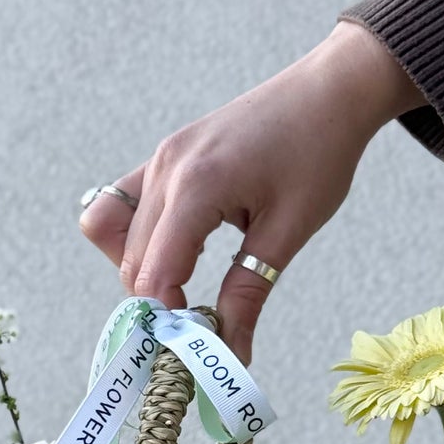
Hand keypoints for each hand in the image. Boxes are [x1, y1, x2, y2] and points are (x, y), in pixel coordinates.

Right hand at [79, 21, 423, 360]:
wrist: (328, 92)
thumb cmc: (318, 154)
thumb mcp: (288, 232)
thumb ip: (249, 293)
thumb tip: (231, 352)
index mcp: (197, 186)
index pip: (155, 273)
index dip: (170, 318)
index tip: (199, 343)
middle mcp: (166, 169)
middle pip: (131, 261)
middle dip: (157, 301)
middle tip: (200, 322)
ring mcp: (159, 158)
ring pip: (115, 234)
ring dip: (142, 270)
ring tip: (187, 285)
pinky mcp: (164, 156)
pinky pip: (124, 205)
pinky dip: (141, 239)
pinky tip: (184, 251)